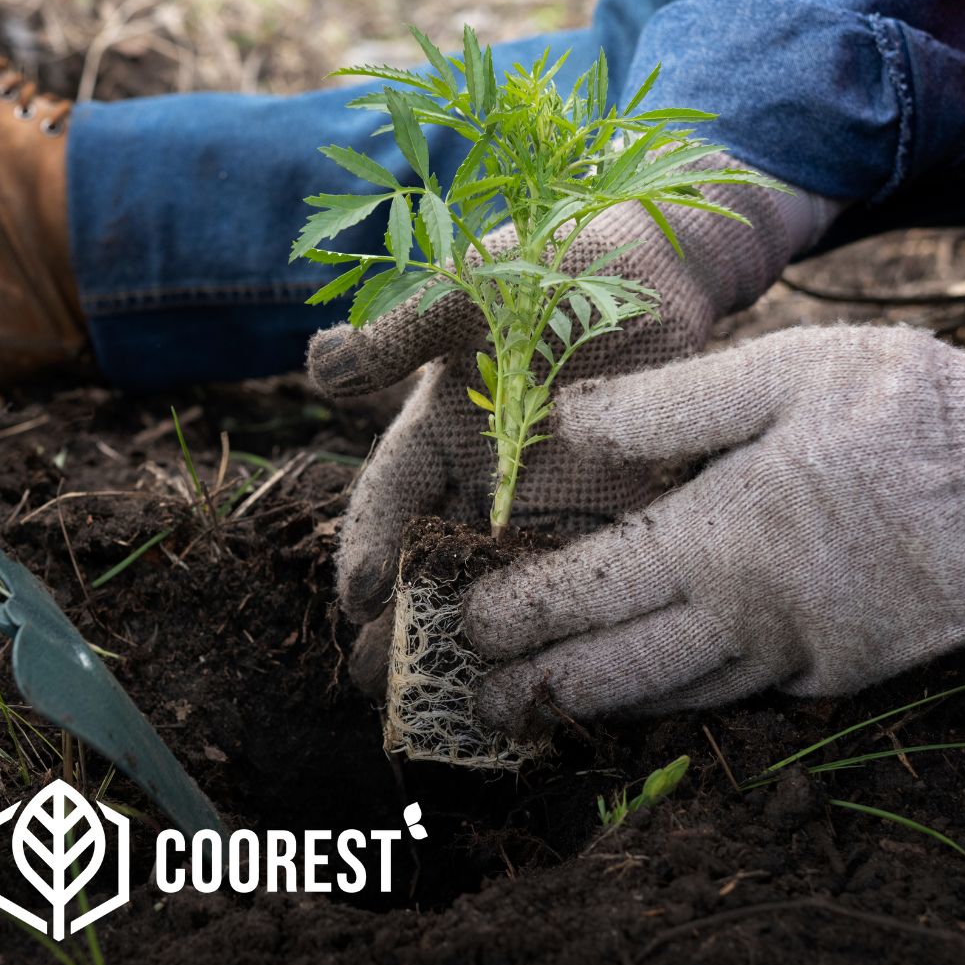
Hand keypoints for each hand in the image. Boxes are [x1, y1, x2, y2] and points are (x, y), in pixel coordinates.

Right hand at [307, 157, 833, 693]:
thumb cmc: (542, 262)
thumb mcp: (464, 288)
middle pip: (435, 563)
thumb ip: (400, 332)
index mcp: (434, 430)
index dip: (369, 547)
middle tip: (377, 684)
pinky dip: (569, 621)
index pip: (389, 501)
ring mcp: (547, 500)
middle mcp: (483, 478)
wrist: (646, 259)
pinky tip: (557, 674)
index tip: (358, 597)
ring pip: (506, 585)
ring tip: (453, 705)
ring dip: (480, 643)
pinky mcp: (614, 511)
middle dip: (404, 625)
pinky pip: (587, 572)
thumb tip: (317, 366)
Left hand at [464, 301, 964, 732]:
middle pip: (614, 670)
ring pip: (672, 696)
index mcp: (715, 536)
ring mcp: (794, 655)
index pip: (585, 591)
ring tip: (542, 710)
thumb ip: (665, 405)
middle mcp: (744, 613)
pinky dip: (681, 700)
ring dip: (599, 707)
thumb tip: (564, 417)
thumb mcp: (781, 372)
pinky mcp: (838, 674)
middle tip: (476, 698)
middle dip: (537, 688)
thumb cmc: (902, 410)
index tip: (461, 624)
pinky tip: (650, 694)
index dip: (514, 614)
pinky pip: (739, 697)